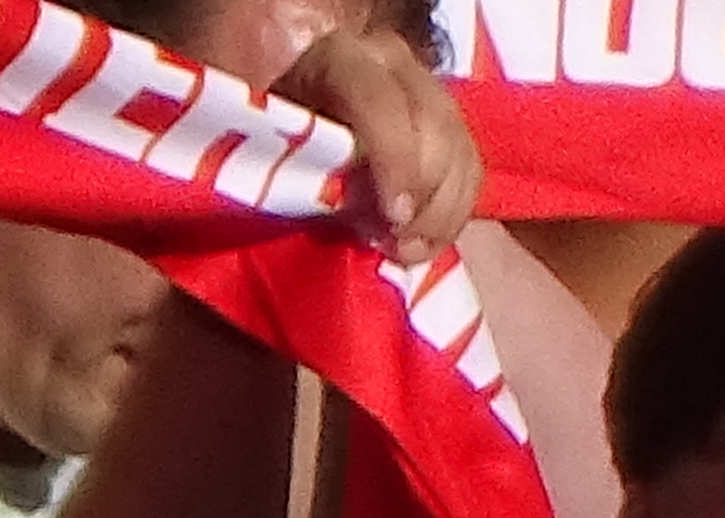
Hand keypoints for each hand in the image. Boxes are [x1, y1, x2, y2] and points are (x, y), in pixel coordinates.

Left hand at [273, 19, 475, 257]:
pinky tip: (422, 242)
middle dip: (422, 197)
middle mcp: (389, 62)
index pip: (379, 100)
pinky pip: (470, 171)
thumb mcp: (253, 144)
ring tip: (402, 249)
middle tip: (392, 244)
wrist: (284, 124)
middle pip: (435, 127)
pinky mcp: (444, 123)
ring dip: (440, 213)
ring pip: (460, 151)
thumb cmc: (259, 140)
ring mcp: (423, 88)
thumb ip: (271, 167)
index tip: (390, 217)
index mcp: (336, 60)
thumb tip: (293, 216)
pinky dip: (453, 214)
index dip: (394, 158)